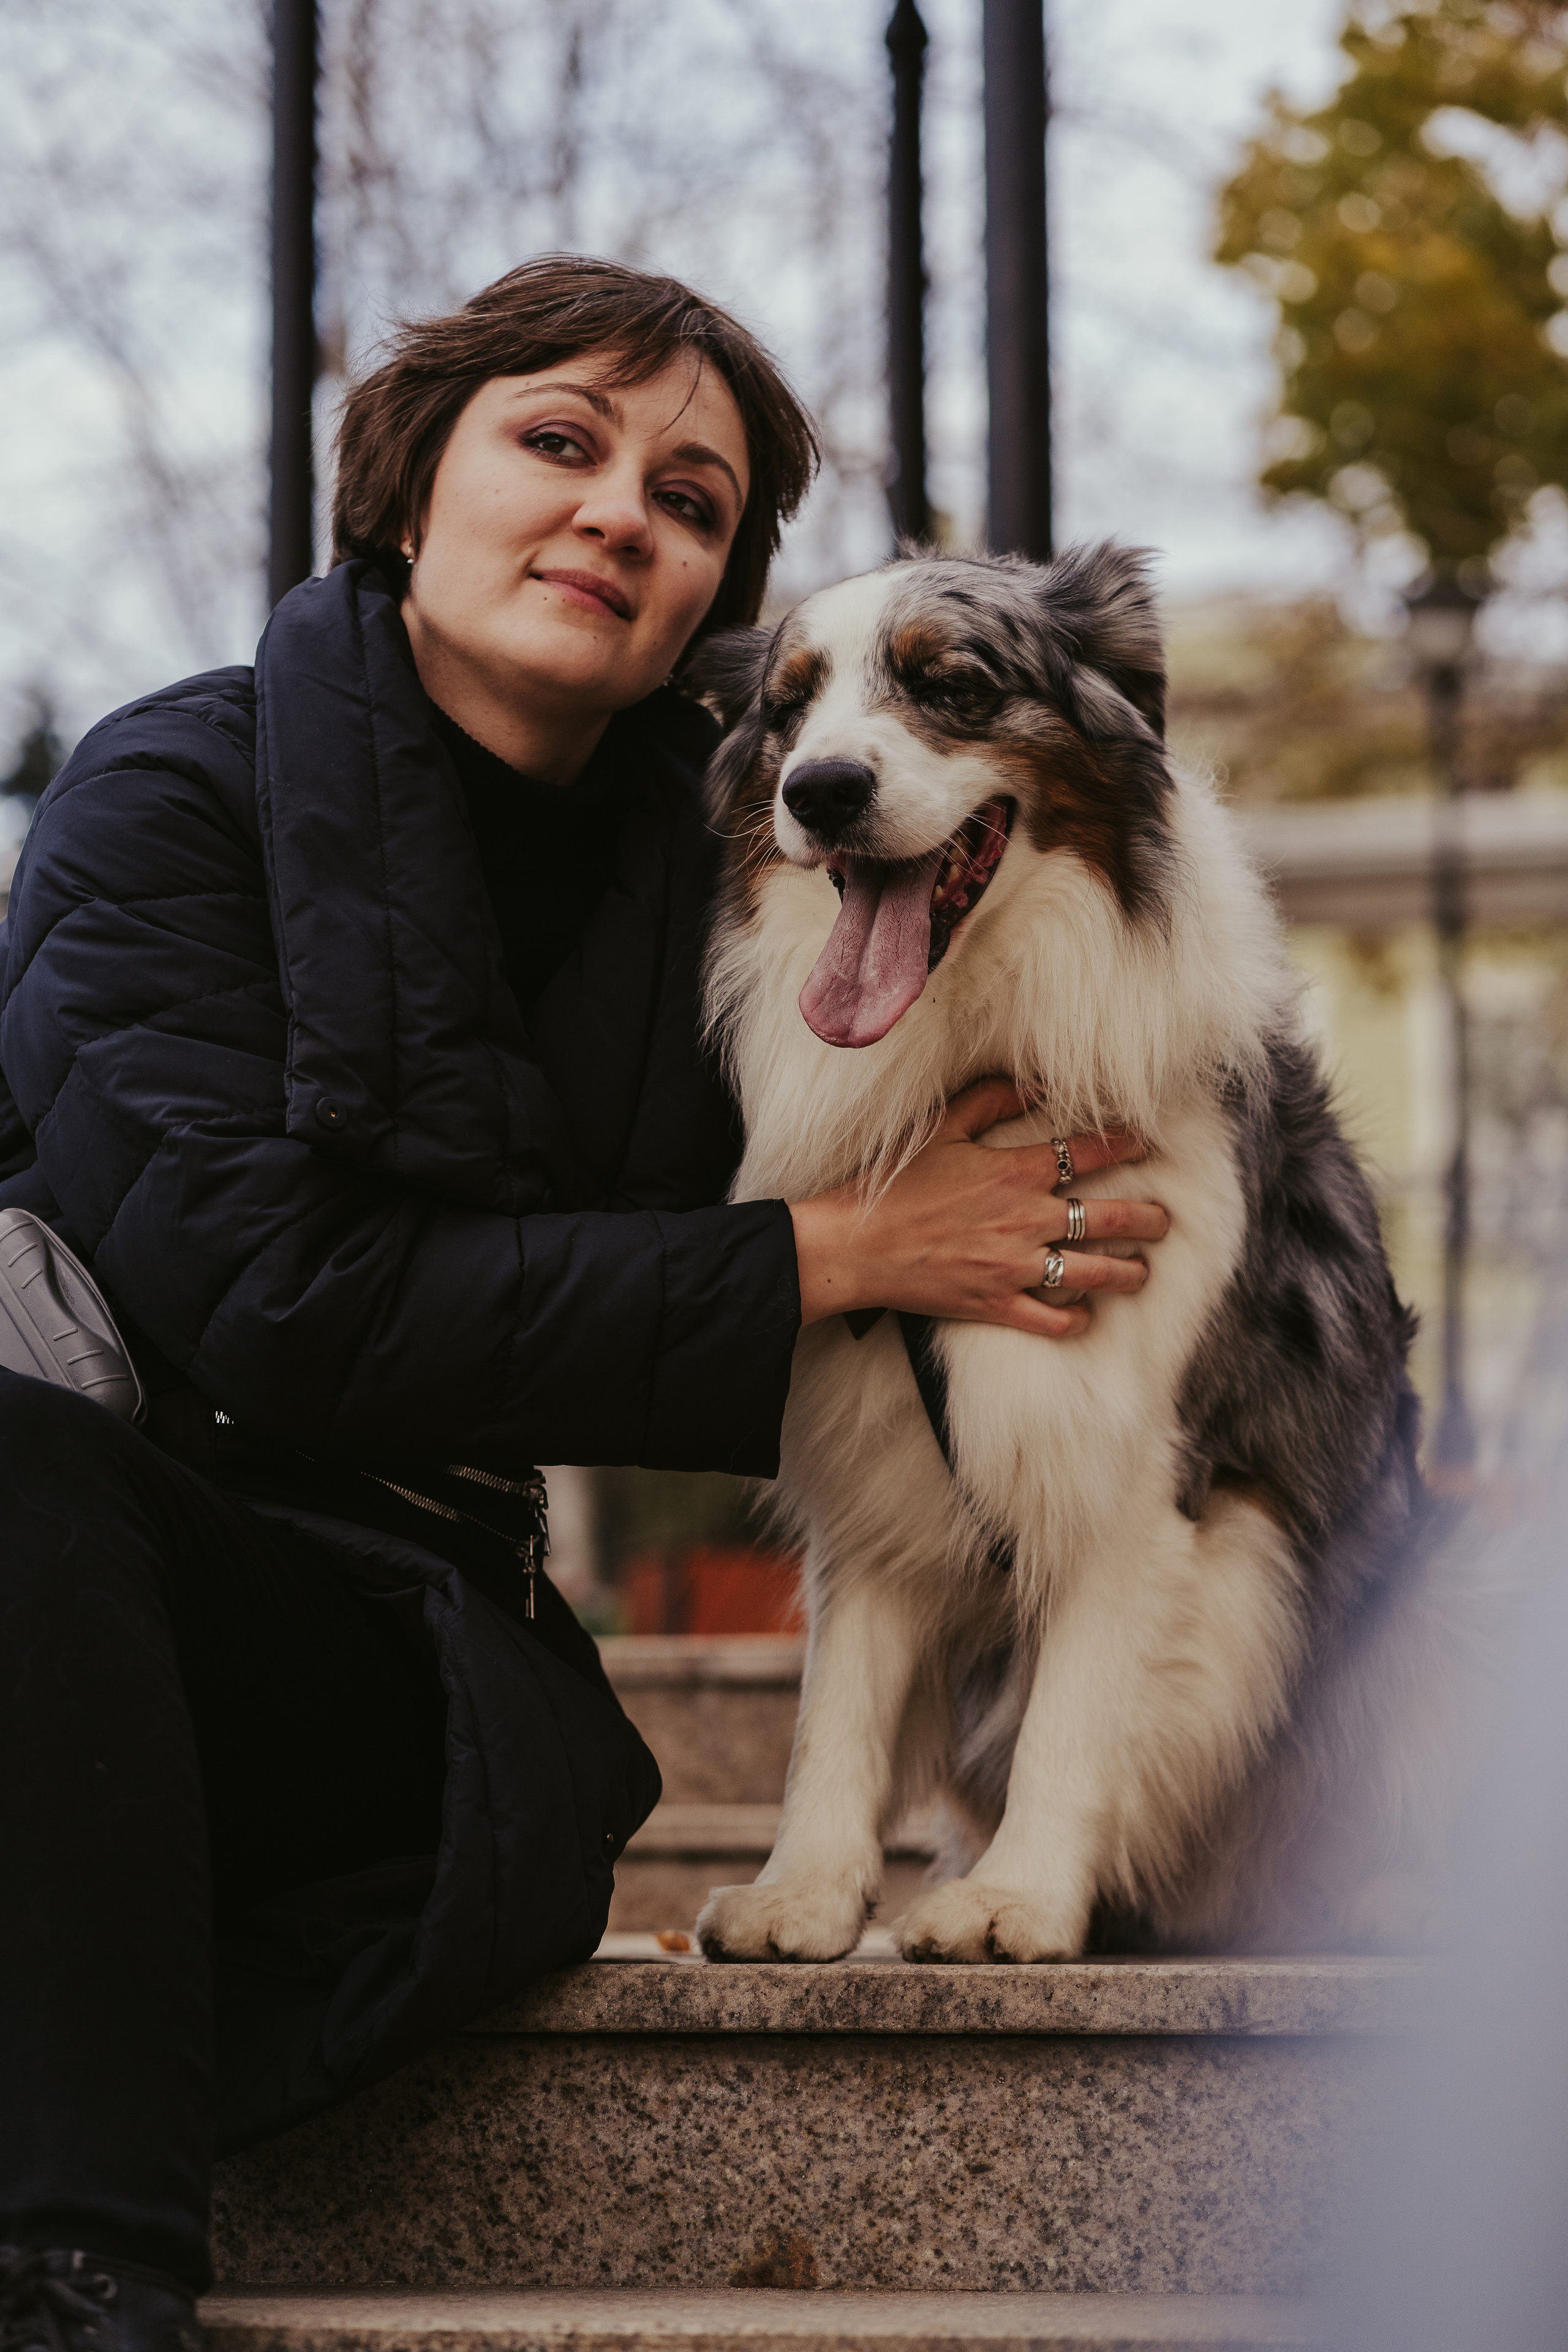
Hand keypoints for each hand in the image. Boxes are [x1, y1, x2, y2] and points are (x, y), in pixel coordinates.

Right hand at [788, 1077, 1167, 1337]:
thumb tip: (1036, 1083)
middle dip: (1147, 1219)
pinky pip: (1053, 1320)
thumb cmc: (892, 1184)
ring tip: (1142, 1269)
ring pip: (1093, 1273)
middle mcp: (1026, 1221)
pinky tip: (1087, 1313)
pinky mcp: (996, 1305)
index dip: (1125, 1146)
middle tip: (1164, 1220)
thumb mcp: (940, 1127)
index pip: (1087, 1154)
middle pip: (1110, 1219)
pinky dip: (1076, 1319)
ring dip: (1127, 1271)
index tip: (1145, 1144)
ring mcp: (1015, 1268)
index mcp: (1014, 1173)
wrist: (853, 1246)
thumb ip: (991, 1099)